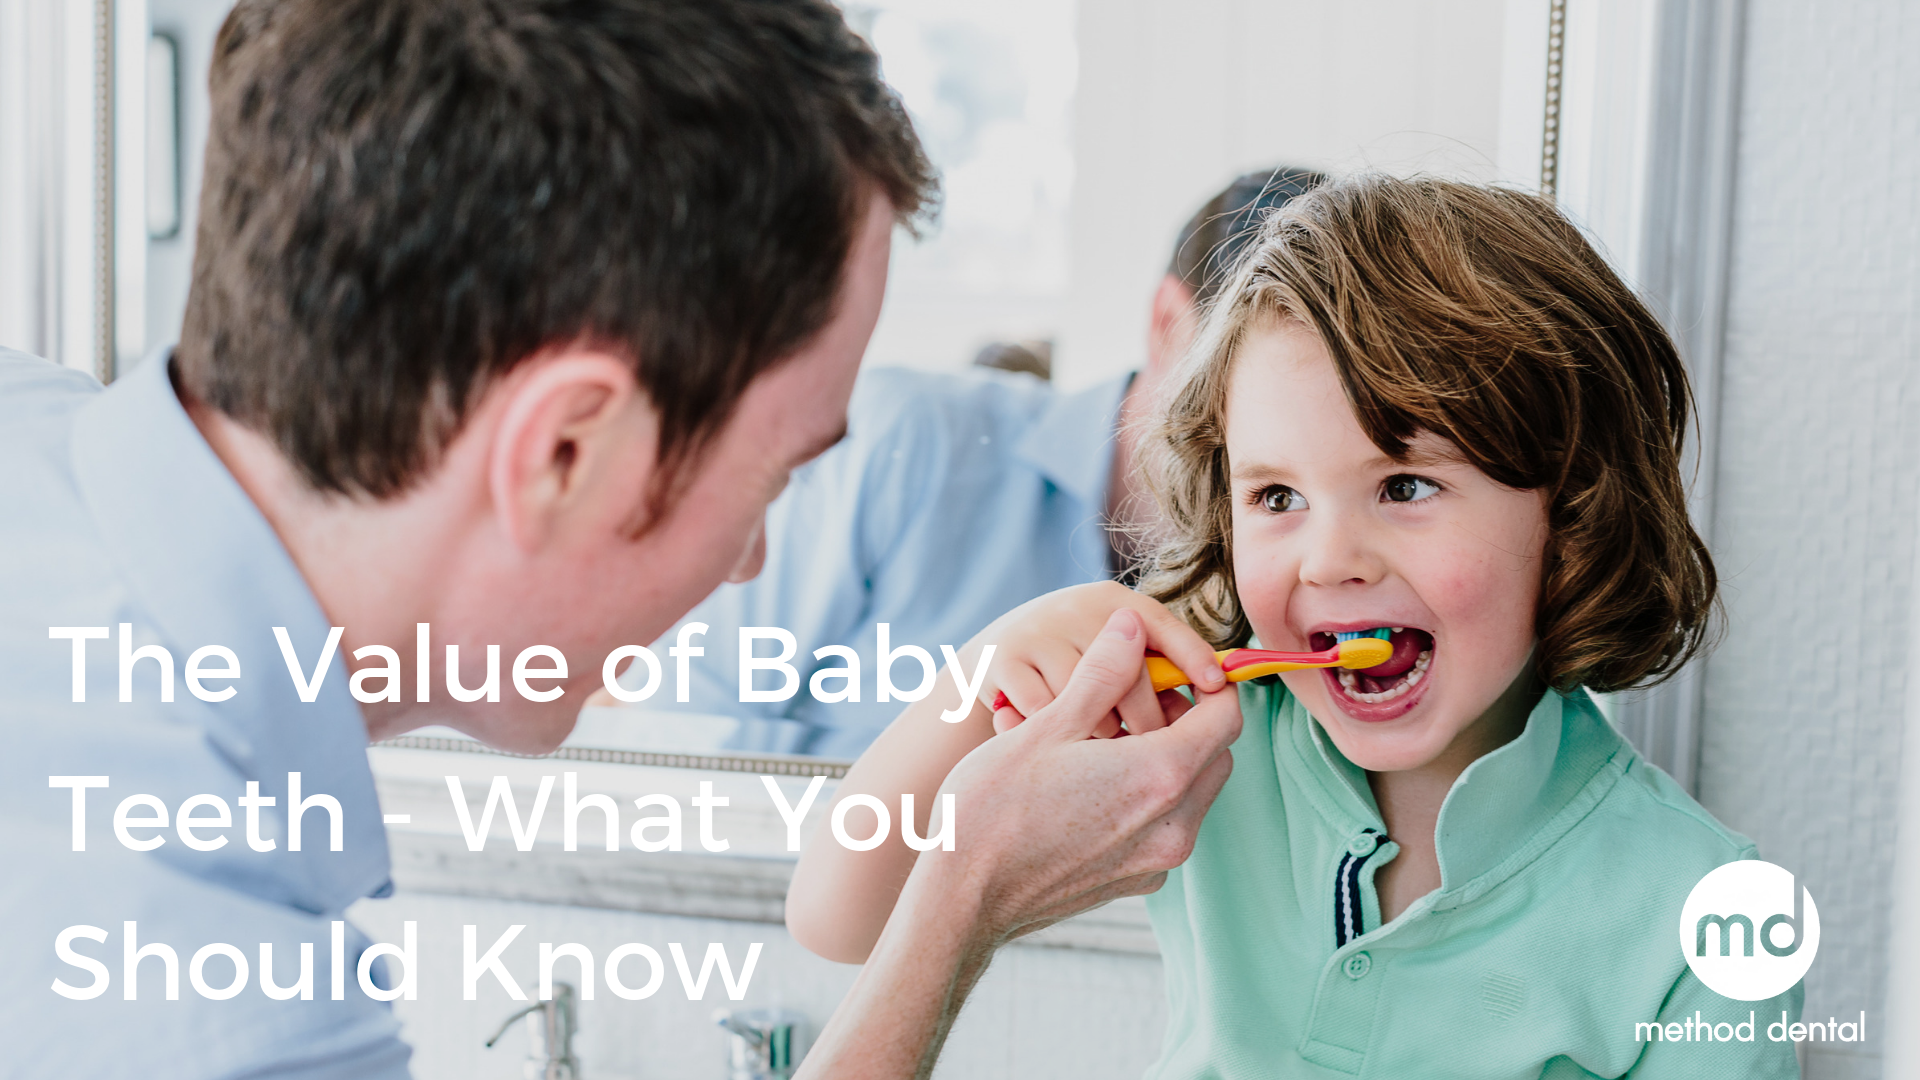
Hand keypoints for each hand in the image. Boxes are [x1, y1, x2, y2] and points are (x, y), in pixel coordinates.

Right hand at [792, 607, 1241, 1079]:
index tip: (1172, 671)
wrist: (961, 899)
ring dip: (1166, 760)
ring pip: (1192, 793)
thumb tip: (1132, 626)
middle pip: (1216, 755)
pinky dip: (1146, 799)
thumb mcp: (1048, 725)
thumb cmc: (994, 807)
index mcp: (1161, 776)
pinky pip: (1165, 827)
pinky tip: (1090, 786)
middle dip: (1188, 722)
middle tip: (1131, 701)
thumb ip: (1102, 674)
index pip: (1226, 717)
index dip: (1208, 685)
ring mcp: (1157, 862)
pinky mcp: (1135, 882)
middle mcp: (1174, 825)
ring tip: (1102, 742)